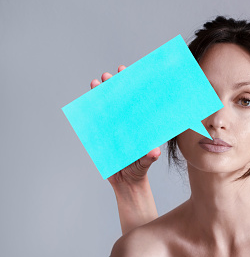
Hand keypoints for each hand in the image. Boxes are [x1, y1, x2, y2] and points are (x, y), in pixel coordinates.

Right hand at [91, 65, 160, 186]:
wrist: (126, 182)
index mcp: (138, 125)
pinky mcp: (102, 135)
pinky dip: (91, 111)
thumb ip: (149, 158)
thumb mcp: (145, 163)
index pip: (135, 103)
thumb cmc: (139, 169)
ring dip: (101, 95)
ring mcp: (113, 128)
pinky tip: (87, 101)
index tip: (128, 74)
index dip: (132, 88)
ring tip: (97, 82)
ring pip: (106, 108)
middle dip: (114, 86)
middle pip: (120, 101)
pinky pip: (95, 120)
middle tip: (109, 75)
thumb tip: (154, 152)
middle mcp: (126, 123)